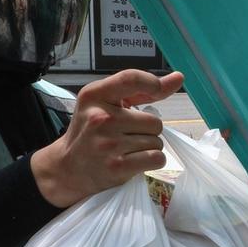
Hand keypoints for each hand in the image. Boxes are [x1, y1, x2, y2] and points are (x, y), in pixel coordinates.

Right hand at [30, 70, 184, 208]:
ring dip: (149, 146)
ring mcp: (109, 143)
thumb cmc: (92, 131)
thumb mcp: (106, 104)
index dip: (153, 84)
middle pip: (154, 121)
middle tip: (129, 135)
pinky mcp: (117, 166)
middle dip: (148, 130)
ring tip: (128, 149)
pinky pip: (157, 158)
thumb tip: (179, 78)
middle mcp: (100, 117)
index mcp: (94, 96)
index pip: (130, 79)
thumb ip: (142, 91)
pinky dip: (153, 161)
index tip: (159, 90)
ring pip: (157, 141)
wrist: (68, 168)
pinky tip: (136, 161)